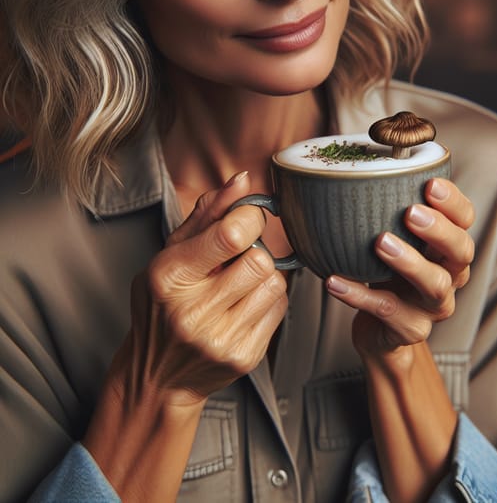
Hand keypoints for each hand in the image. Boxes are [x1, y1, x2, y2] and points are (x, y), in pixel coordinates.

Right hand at [117, 171, 287, 408]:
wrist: (157, 375)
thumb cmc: (163, 302)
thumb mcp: (170, 253)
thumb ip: (207, 213)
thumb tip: (243, 179)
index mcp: (169, 277)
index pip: (231, 235)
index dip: (249, 218)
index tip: (245, 220)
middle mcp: (192, 312)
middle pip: (260, 260)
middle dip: (256, 250)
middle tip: (238, 257)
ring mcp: (220, 339)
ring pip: (275, 282)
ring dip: (264, 275)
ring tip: (239, 283)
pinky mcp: (244, 357)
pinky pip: (280, 308)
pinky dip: (268, 299)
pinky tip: (244, 305)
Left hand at [325, 178, 473, 358]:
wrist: (379, 330)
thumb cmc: (383, 272)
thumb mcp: (389, 237)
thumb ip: (382, 209)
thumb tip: (347, 166)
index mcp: (446, 245)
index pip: (465, 219)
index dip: (453, 203)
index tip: (430, 184)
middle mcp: (449, 274)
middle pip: (461, 251)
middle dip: (439, 230)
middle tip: (411, 213)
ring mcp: (433, 305)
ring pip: (435, 285)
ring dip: (409, 262)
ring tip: (380, 242)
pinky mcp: (411, 328)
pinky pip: (389, 313)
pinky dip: (360, 296)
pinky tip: (334, 281)